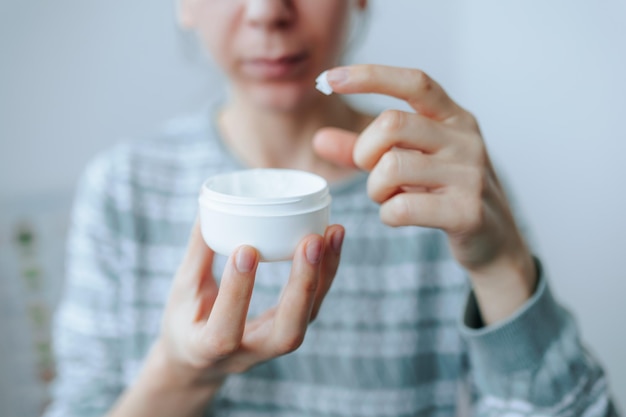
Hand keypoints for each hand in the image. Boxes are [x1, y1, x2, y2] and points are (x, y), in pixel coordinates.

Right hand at [157, 220, 344, 387]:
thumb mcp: (182, 293)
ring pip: (308, 318)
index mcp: (207, 350)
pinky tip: (332, 238)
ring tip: (332, 233)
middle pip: (287, 334)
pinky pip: (314, 304)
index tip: (246, 250)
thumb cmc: (185, 322)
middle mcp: (247, 354)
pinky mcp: (289, 328)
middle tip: (312, 241)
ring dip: (324, 275)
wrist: (200, 362)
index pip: (225, 332)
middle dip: (303, 287)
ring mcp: (273, 345)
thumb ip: (198, 253)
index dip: (237, 293)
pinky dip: (327, 271)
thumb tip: (209, 206)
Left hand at [314, 65, 535, 322]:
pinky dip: (388, 215)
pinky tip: (399, 216)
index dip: (371, 76)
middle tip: (370, 170)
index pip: (414, 82)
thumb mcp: (408, 164)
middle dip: (365, 150)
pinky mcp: (467, 212)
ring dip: (375, 188)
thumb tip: (319, 139)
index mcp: (454, 118)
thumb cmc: (445, 194)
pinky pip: (403, 207)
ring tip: (387, 197)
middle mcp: (466, 139)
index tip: (330, 78)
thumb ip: (364, 151)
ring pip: (392, 167)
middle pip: (392, 123)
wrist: (494, 241)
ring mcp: (470, 175)